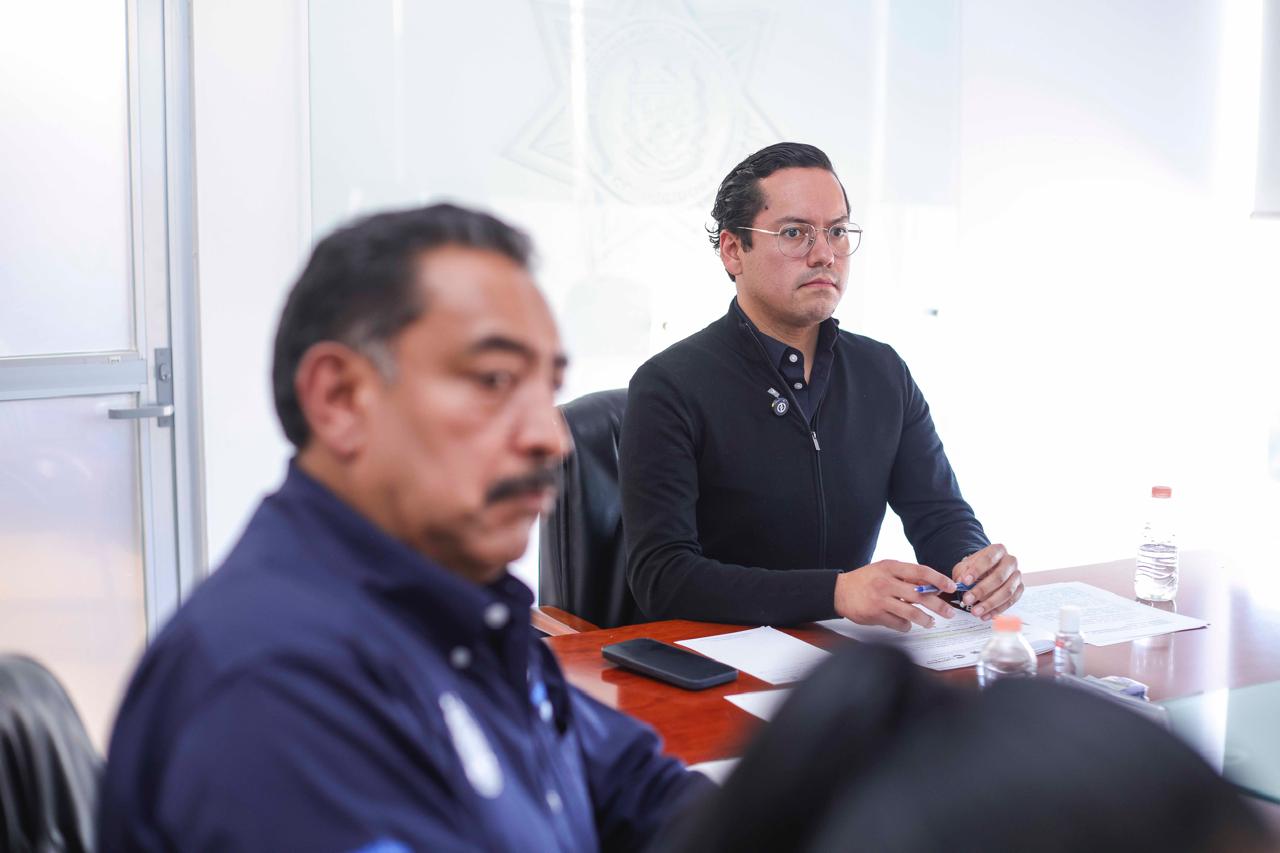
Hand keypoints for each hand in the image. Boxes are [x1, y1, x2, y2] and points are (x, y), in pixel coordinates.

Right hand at [834, 560, 958, 632]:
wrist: (839, 592)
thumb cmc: (865, 580)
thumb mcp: (885, 570)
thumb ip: (906, 576)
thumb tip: (932, 585)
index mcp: (890, 567)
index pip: (920, 571)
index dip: (938, 579)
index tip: (951, 587)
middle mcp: (886, 582)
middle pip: (920, 595)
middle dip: (939, 605)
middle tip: (949, 612)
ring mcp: (880, 599)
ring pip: (911, 613)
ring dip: (925, 619)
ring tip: (930, 622)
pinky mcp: (875, 615)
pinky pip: (899, 624)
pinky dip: (907, 626)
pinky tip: (907, 624)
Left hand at [952, 544, 1022, 620]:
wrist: (984, 572)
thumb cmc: (974, 568)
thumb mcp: (964, 566)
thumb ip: (963, 573)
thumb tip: (962, 582)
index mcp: (998, 550)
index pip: (988, 558)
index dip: (977, 570)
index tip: (965, 581)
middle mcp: (1010, 561)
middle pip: (999, 577)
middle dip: (982, 590)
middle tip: (967, 600)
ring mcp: (1017, 575)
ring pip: (1007, 591)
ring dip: (990, 604)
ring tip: (975, 612)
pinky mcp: (1019, 589)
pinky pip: (1011, 601)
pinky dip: (997, 610)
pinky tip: (985, 615)